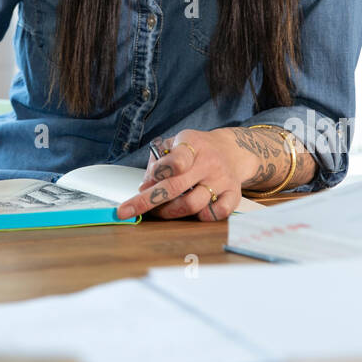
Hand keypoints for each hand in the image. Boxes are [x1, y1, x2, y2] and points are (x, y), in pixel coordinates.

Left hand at [115, 128, 258, 221]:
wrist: (231, 150)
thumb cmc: (196, 149)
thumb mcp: (175, 143)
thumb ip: (157, 162)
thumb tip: (144, 187)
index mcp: (192, 144)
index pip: (176, 160)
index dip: (157, 173)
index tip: (143, 184)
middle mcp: (209, 163)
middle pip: (176, 187)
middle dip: (147, 201)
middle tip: (128, 210)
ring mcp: (222, 180)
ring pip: (192, 205)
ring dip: (169, 212)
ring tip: (160, 210)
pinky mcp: (233, 195)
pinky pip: (216, 214)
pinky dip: (200, 218)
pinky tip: (191, 213)